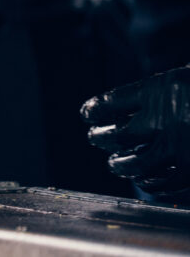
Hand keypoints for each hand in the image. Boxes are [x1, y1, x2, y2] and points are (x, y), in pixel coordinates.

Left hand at [81, 65, 189, 196]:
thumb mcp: (183, 81)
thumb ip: (161, 94)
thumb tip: (129, 109)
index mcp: (160, 89)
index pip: (112, 102)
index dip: (96, 109)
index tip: (87, 113)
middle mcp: (164, 119)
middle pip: (116, 134)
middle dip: (101, 138)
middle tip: (94, 139)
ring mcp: (179, 148)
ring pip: (135, 164)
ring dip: (121, 165)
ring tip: (115, 164)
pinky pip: (164, 184)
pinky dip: (152, 186)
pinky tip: (146, 184)